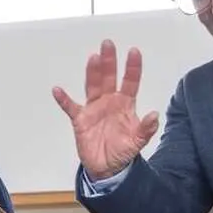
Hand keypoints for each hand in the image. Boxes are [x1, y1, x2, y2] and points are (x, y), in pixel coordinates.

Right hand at [52, 40, 160, 180]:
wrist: (107, 168)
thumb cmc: (122, 151)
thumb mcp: (138, 141)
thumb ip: (146, 128)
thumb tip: (154, 115)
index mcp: (125, 104)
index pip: (130, 81)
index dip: (132, 67)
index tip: (133, 51)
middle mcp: (109, 102)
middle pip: (109, 77)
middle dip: (109, 61)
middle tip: (108, 44)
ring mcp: (94, 109)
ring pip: (92, 86)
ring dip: (92, 73)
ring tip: (93, 58)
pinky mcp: (80, 119)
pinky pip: (70, 107)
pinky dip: (64, 99)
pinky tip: (58, 90)